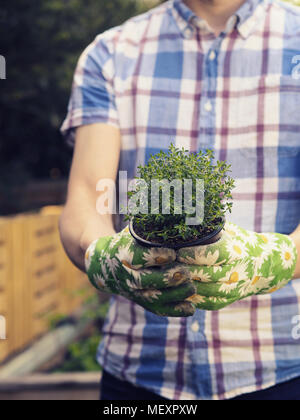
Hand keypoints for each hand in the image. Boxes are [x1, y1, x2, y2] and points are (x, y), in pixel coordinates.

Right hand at [85, 227, 195, 316]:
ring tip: (192, 287)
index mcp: (124, 254)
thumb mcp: (132, 231)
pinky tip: (191, 308)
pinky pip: (158, 309)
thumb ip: (150, 225)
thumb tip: (175, 208)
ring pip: (153, 298)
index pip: (137, 257)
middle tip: (185, 273)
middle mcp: (126, 275)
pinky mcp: (142, 301)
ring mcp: (134, 291)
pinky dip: (174, 310)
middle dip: (166, 278)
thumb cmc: (125, 243)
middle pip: (145, 281)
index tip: (172, 253)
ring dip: (174, 295)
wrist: (102, 265)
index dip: (155, 256)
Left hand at [177, 222, 297, 310]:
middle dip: (185, 270)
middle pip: (207, 274)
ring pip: (205, 291)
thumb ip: (210, 227)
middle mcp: (237, 272)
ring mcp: (233, 289)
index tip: (179, 251)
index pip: (214, 254)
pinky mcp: (226, 301)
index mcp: (237, 252)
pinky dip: (190, 297)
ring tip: (170, 276)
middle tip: (168, 265)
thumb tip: (184, 215)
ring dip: (185, 285)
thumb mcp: (229, 230)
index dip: (194, 254)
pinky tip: (177, 289)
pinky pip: (206, 302)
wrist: (264, 265)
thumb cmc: (239, 242)